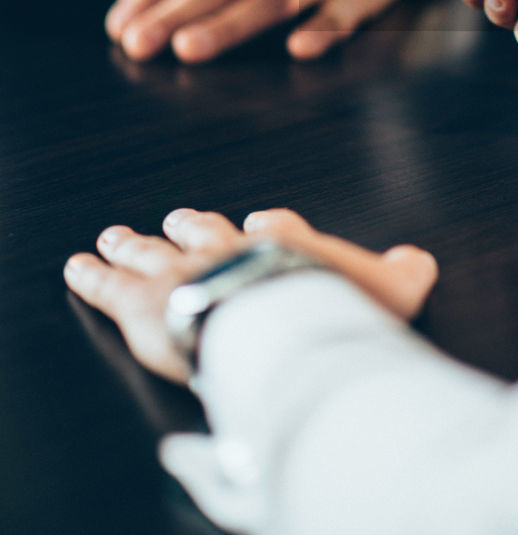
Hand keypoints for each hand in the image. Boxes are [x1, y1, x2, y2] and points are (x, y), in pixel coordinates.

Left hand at [64, 208, 438, 383]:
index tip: (263, 223)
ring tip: (117, 233)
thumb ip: (405, 273)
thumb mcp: (389, 289)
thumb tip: (422, 261)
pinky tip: (78, 265)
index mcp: (284, 244)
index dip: (269, 227)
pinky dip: (92, 275)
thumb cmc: (332, 306)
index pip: (275, 227)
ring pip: (154, 248)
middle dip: (190, 224)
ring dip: (135, 240)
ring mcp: (184, 270)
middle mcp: (228, 247)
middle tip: (178, 216)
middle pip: (204, 229)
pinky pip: (111, 284)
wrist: (275, 318)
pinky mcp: (144, 300)